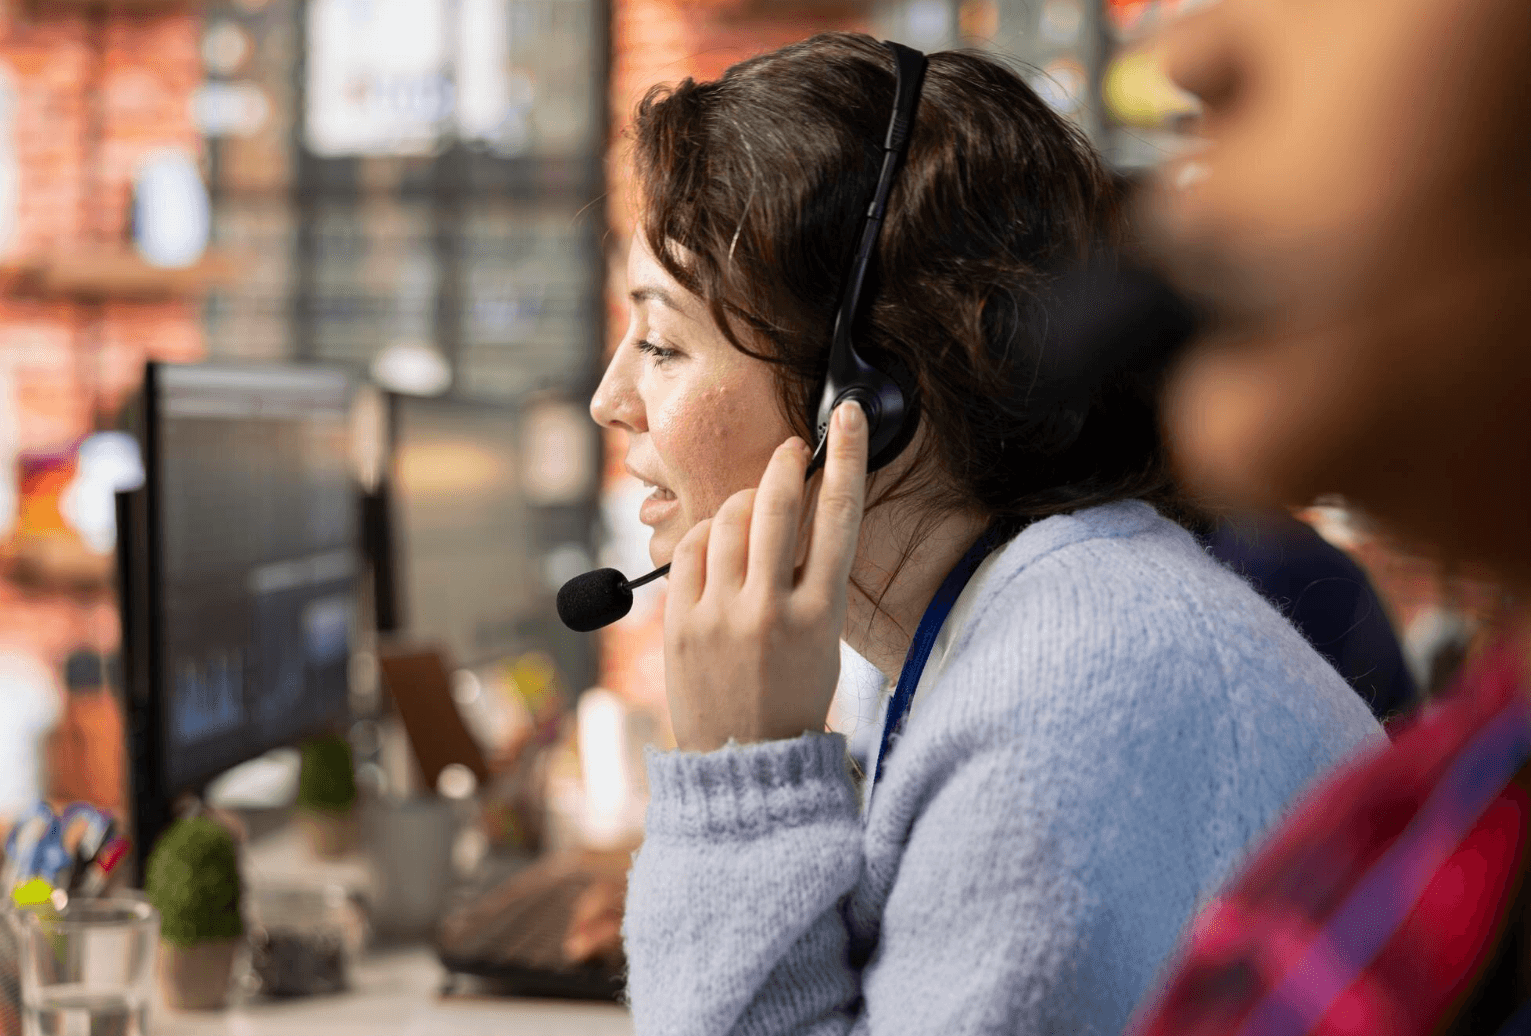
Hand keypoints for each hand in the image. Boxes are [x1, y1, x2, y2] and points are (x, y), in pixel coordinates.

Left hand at [663, 402, 868, 752]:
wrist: (746, 759)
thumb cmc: (792, 691)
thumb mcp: (824, 638)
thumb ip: (813, 577)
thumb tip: (798, 508)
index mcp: (820, 616)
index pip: (839, 518)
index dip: (847, 458)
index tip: (845, 415)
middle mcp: (771, 611)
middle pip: (777, 505)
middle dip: (784, 463)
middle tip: (789, 451)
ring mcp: (721, 616)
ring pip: (729, 519)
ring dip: (744, 501)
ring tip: (753, 512)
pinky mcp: (681, 623)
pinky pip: (690, 549)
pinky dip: (705, 533)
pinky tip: (716, 542)